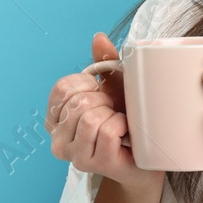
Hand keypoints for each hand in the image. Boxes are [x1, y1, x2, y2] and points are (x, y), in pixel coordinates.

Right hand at [45, 32, 165, 202]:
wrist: (146, 158)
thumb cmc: (126, 121)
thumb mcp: (114, 87)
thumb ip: (104, 62)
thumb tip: (99, 37)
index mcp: (56, 119)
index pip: (62, 88)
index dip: (87, 83)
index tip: (100, 93)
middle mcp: (58, 140)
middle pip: (78, 102)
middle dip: (104, 101)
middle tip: (113, 113)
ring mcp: (75, 156)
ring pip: (91, 118)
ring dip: (113, 115)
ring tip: (119, 124)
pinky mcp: (95, 164)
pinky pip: (107, 132)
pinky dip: (122, 126)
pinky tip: (126, 134)